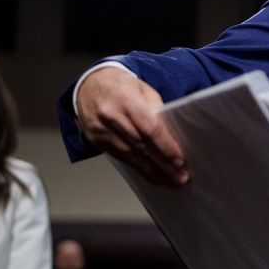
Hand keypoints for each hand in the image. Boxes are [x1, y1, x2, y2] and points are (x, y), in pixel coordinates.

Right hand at [77, 68, 187, 185]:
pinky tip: (153, 177)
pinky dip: (139, 169)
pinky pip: (121, 158)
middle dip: (163, 164)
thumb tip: (172, 134)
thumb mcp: (143, 89)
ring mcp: (102, 131)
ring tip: (171, 182)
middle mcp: (111, 117)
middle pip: (141, 146)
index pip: (149, 128)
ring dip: (153, 172)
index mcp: (126, 99)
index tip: (179, 160)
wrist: (88, 86)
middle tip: (181, 178)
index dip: (165, 146)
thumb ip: (157, 110)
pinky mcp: (97, 142)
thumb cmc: (121, 86)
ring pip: (131, 156)